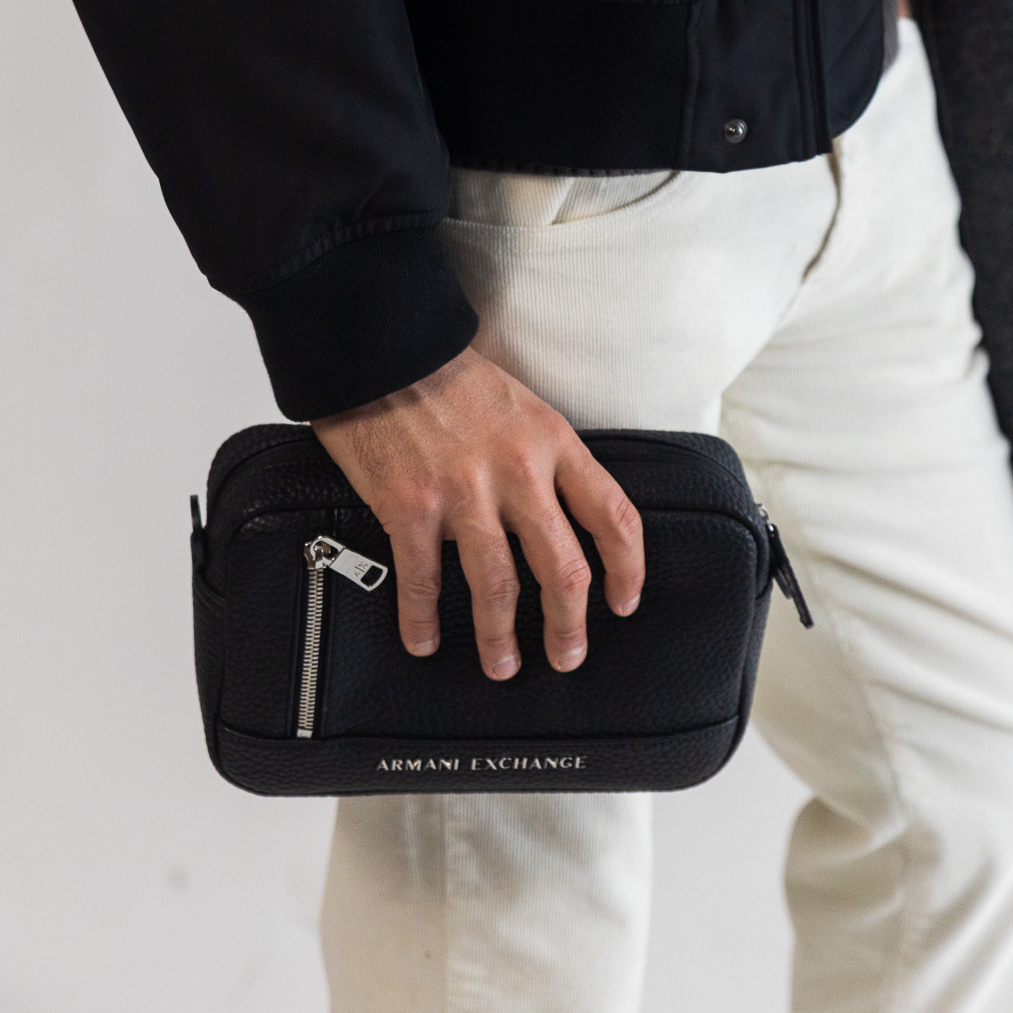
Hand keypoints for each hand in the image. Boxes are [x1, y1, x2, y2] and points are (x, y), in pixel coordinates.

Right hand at [311, 345, 643, 678]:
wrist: (384, 348)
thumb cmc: (450, 376)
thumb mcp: (523, 404)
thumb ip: (546, 459)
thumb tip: (561, 519)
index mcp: (554, 441)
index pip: (613, 516)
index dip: (627, 570)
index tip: (624, 602)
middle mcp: (518, 471)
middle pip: (563, 569)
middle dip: (568, 625)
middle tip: (567, 654)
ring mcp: (463, 492)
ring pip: (498, 587)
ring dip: (500, 637)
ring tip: (502, 664)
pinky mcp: (410, 505)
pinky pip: (423, 579)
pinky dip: (422, 619)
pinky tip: (423, 640)